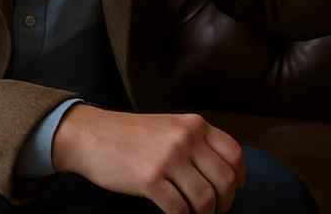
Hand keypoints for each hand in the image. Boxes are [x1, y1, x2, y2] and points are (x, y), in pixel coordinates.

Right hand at [51, 105, 244, 212]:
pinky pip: (179, 209)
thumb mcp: (170, 127)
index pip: (234, 153)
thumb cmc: (131, 135)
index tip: (235, 190)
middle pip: (224, 179)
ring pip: (205, 198)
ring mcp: (168, 159)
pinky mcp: (149, 179)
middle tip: (217, 211)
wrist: (91, 135)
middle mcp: (185, 139)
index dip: (239, 177)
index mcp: (195, 124)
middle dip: (225, 202)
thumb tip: (223, 174)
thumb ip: (196, 143)